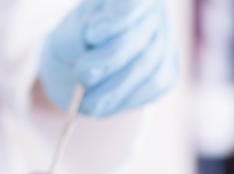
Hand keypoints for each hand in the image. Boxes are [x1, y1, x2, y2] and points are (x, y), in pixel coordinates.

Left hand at [39, 0, 179, 116]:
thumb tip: (92, 55)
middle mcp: (153, 12)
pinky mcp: (168, 70)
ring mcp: (165, 41)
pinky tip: (104, 103)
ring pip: (145, 67)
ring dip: (112, 90)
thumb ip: (76, 38)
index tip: (92, 35)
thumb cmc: (75, 43)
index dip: (115, 20)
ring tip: (86, 101)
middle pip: (136, 38)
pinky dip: (125, 99)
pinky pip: (152, 87)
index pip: (133, 1)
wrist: (83, 64)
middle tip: (81, 74)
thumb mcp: (66, 34)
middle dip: (106, 62)